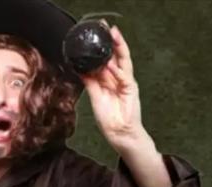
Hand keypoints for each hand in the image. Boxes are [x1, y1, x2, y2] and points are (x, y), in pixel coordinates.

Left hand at [82, 25, 148, 152]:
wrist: (118, 133)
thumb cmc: (109, 117)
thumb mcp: (95, 96)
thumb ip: (90, 82)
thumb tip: (80, 69)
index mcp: (111, 79)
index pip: (109, 58)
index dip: (105, 47)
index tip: (99, 35)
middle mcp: (120, 78)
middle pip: (118, 56)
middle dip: (114, 42)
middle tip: (109, 29)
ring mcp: (126, 83)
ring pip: (124, 62)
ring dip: (119, 50)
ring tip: (114, 37)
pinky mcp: (131, 90)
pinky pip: (125, 78)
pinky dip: (118, 72)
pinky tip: (111, 66)